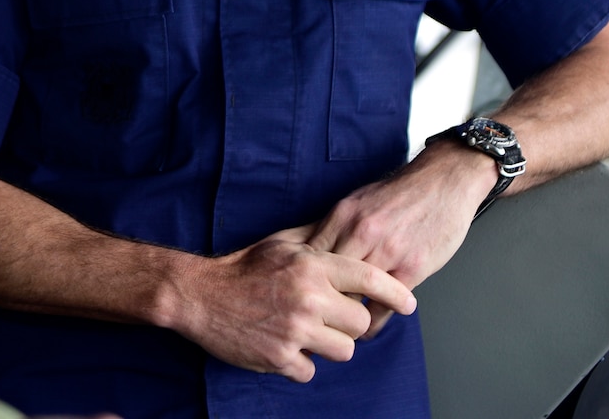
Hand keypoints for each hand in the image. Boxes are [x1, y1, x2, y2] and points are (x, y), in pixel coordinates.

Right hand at [174, 227, 414, 382]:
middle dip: (350, 324)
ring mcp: (295, 330)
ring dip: (328, 345)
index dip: (396, 293)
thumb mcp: (282, 245)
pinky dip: (300, 363)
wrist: (199, 295)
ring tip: (306, 332)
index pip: (370, 280)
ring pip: (343, 350)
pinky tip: (284, 346)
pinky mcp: (280, 357)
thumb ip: (318, 244)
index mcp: (312, 266)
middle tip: (331, 319)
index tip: (409, 303)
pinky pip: (311, 371)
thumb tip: (353, 238)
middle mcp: (308, 297)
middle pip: (360, 323)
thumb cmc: (243, 268)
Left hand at [302, 142, 495, 336]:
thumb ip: (335, 226)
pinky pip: (382, 306)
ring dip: (342, 316)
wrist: (444, 183)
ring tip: (335, 329)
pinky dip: (371, 322)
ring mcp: (386, 252)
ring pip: (351, 295)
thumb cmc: (399, 194)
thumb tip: (307, 249)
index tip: (296, 296)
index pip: (308, 256)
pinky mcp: (411, 269)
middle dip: (316, 301)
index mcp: (343, 216)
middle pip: (326, 278)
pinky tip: (365, 328)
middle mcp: (360, 233)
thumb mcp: (358, 201)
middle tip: (310, 319)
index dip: (300, 279)